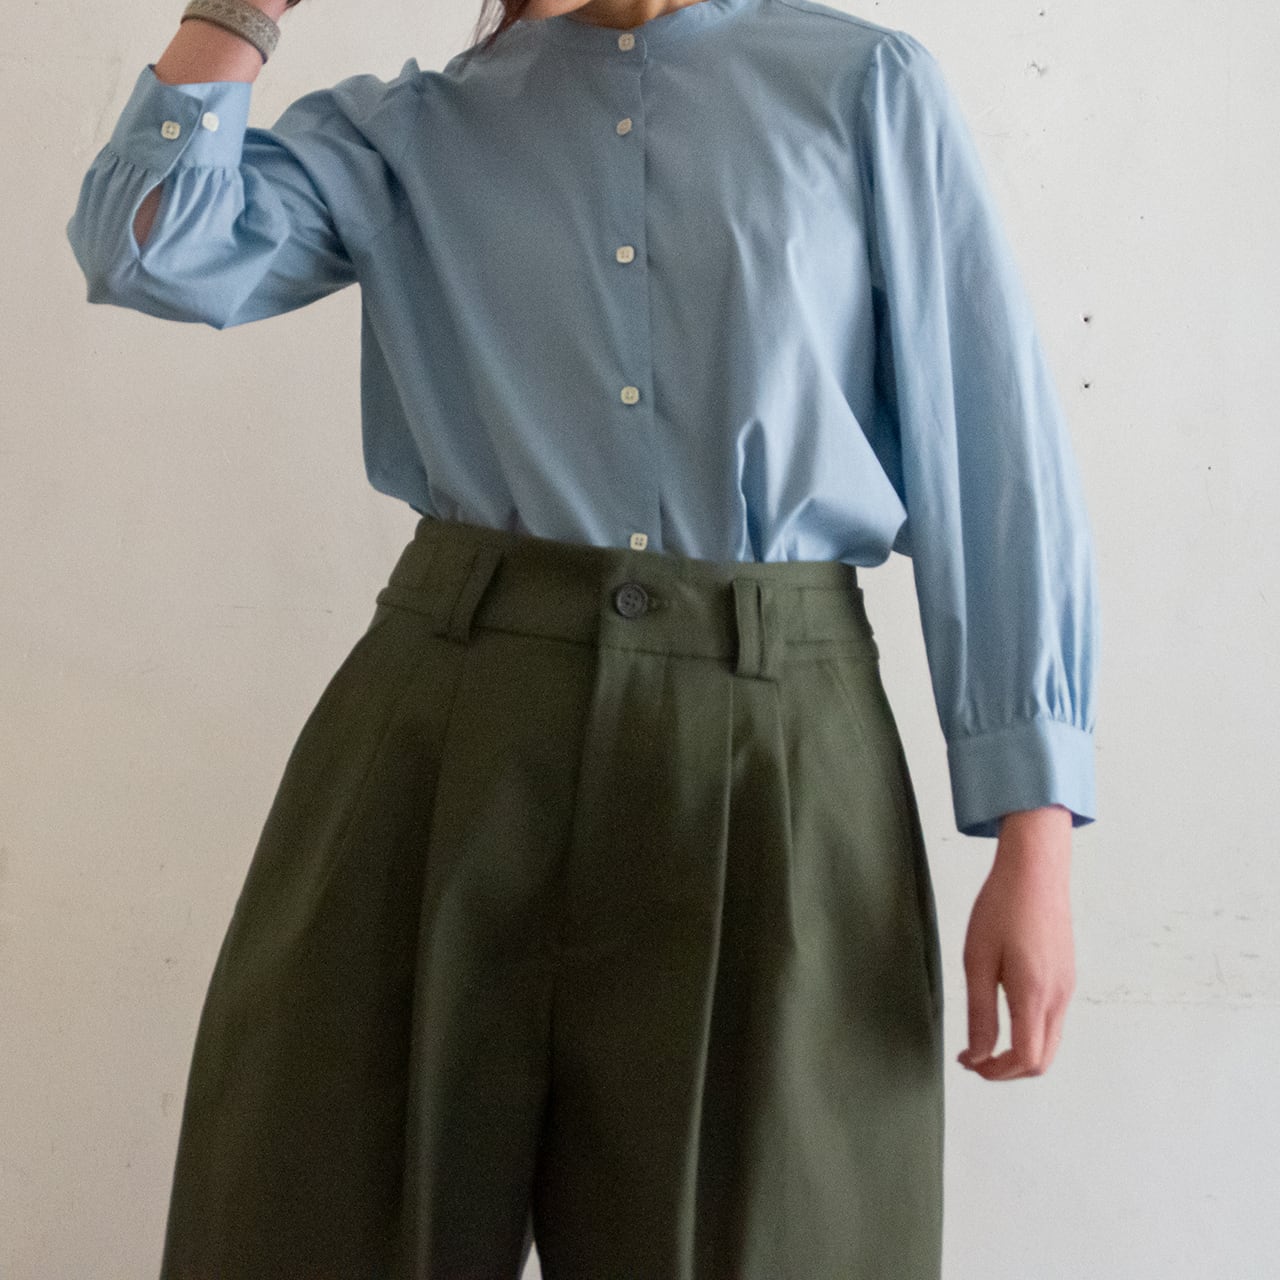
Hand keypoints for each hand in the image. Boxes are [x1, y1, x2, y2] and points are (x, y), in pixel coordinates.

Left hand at [956, 804, 1074, 1079]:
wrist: (1035, 870)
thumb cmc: (1002, 908)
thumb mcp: (978, 959)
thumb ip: (981, 1012)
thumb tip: (979, 1054)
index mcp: (1035, 994)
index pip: (1026, 1059)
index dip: (996, 1072)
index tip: (968, 1063)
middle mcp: (1059, 997)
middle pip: (1042, 1060)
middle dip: (1007, 1070)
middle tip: (974, 1059)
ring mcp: (1067, 987)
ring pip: (1049, 1042)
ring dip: (1019, 1053)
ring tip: (984, 1040)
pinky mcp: (1066, 976)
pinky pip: (1052, 1020)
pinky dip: (1030, 1033)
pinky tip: (1004, 1016)